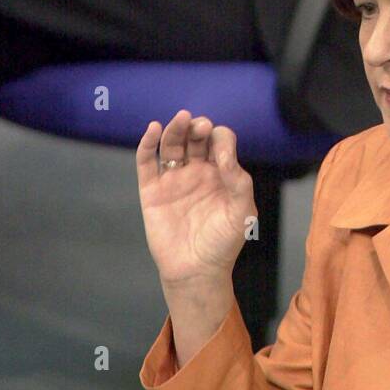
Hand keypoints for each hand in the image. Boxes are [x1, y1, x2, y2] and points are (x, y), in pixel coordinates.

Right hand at [136, 111, 256, 286]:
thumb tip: (225, 154)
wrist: (197, 271)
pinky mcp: (152, 190)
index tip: (223, 153)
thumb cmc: (224, 242)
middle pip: (195, 137)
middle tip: (201, 126)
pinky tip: (153, 129)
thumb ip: (239, 181)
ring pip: (171, 144)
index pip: (220, 141)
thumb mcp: (242, 211)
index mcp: (221, 172)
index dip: (221, 139)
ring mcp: (173, 178)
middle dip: (198, 127)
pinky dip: (147, 144)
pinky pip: (147, 162)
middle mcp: (197, 170)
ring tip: (181, 118)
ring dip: (175, 128)